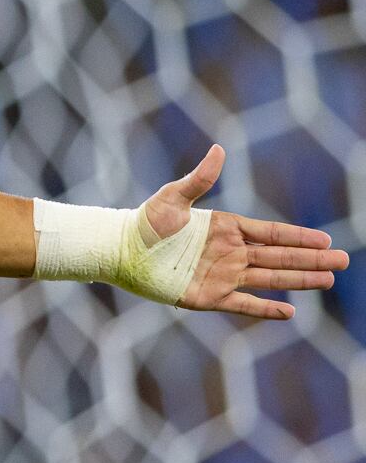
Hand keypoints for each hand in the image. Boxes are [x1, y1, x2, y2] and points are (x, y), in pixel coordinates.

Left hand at [140, 143, 348, 319]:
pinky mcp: (208, 297)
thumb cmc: (144, 221)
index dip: (299, 237)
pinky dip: (266, 309)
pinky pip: (244, 304)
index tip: (326, 239)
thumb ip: (199, 179)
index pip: (272, 234)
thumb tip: (218, 150)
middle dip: (312, 259)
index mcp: (227, 229)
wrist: (120, 250)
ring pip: (270, 279)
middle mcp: (230, 253)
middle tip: (343, 261)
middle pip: (280, 257)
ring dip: (300, 280)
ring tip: (328, 280)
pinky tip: (290, 312)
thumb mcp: (173, 198)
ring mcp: (222, 276)